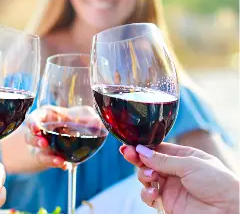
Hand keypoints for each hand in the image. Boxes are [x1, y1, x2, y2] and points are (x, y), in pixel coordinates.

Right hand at [23, 106, 104, 169]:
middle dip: (35, 141)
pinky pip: (50, 162)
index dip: (32, 123)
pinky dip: (58, 164)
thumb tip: (97, 122)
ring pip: (38, 152)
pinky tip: (66, 166)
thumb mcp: (82, 114)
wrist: (74, 134)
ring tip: (59, 160)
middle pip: (31, 137)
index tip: (35, 129)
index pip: (33, 119)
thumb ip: (89, 117)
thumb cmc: (75, 120)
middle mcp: (40, 133)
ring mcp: (43, 147)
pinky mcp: (49, 158)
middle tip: (43, 143)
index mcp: (44, 117)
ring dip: (47, 157)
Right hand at [120, 143, 239, 213]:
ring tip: (150, 176)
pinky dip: (146, 193)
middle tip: (127, 153)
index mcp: (186, 157)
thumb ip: (164, 159)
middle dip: (137, 158)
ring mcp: (170, 187)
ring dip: (143, 175)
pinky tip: (153, 191)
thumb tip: (141, 151)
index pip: (159, 149)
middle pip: (149, 162)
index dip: (144, 147)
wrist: (226, 209)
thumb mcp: (191, 164)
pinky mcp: (166, 202)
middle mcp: (176, 171)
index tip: (131, 145)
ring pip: (146, 177)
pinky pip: (148, 196)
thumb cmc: (218, 183)